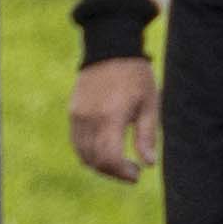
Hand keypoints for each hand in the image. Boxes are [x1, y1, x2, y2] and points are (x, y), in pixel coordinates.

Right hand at [68, 58, 157, 182]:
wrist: (110, 49)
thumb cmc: (135, 76)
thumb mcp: (149, 104)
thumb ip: (147, 135)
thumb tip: (148, 163)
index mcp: (110, 116)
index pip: (109, 157)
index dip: (122, 172)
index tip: (136, 174)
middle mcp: (89, 119)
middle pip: (95, 160)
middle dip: (114, 172)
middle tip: (131, 171)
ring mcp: (77, 116)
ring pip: (83, 155)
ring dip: (101, 165)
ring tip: (119, 162)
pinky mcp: (73, 114)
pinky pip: (77, 143)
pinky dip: (90, 153)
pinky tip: (106, 149)